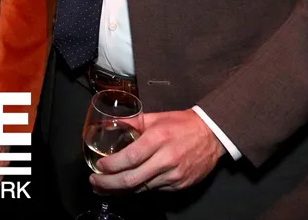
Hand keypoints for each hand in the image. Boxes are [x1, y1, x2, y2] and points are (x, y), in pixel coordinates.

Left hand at [89, 110, 223, 193]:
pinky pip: (154, 190)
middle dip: (109, 184)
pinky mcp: (179, 185)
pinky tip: (127, 187)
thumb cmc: (182, 124)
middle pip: (132, 179)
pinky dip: (138, 189)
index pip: (129, 158)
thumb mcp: (156, 117)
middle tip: (95, 182)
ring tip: (105, 187)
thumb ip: (134, 122)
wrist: (212, 135)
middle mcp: (166, 159)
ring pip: (141, 188)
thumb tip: (111, 125)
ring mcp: (174, 175)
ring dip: (120, 190)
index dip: (111, 165)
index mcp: (158, 139)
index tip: (98, 166)